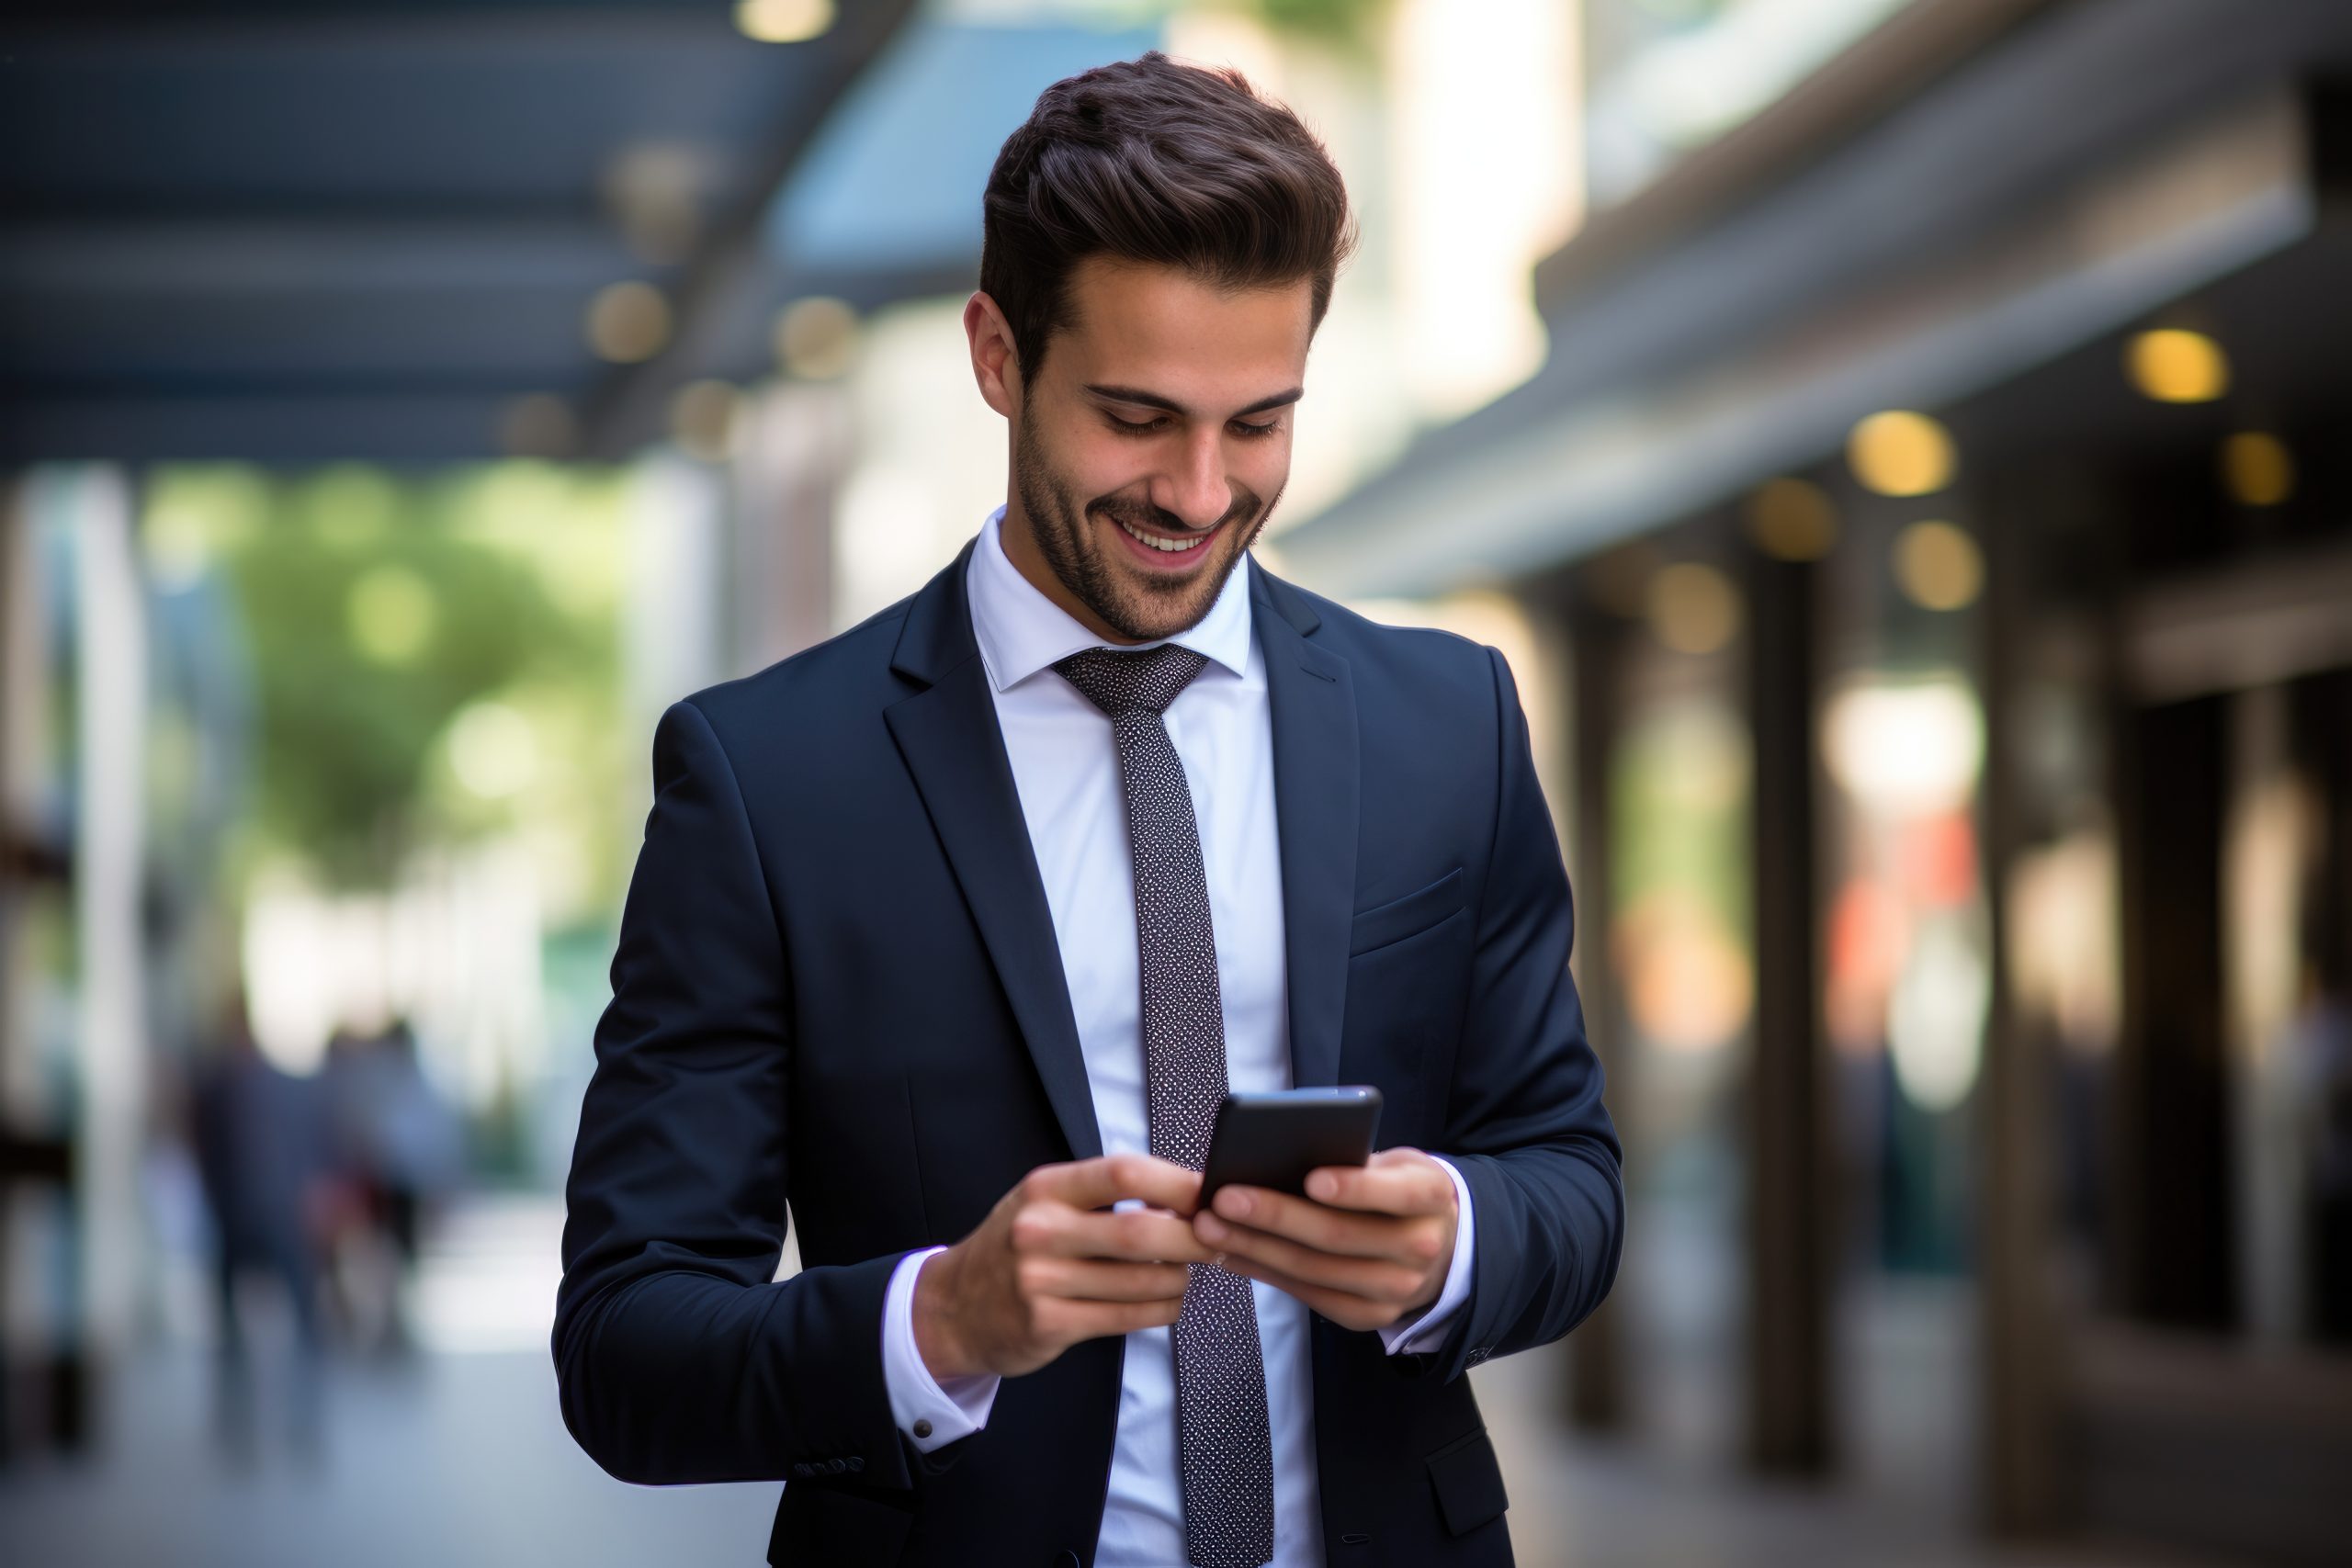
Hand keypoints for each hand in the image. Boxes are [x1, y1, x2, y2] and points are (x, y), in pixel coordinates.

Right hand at [915, 1153, 1215, 1380]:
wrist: (952, 1308)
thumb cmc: (1015, 1248)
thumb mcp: (1044, 1204)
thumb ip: (1101, 1196)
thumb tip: (1184, 1194)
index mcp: (1046, 1188)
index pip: (1124, 1172)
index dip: (1177, 1182)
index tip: (1210, 1192)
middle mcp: (1040, 1230)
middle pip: (1139, 1231)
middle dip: (1193, 1237)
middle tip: (1218, 1240)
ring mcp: (1041, 1280)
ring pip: (1140, 1280)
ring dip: (1180, 1278)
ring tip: (1188, 1273)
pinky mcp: (1049, 1324)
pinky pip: (1127, 1317)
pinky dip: (1161, 1309)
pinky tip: (1167, 1301)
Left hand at [1190, 1147, 1456, 1332]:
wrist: (1438, 1248)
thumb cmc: (1397, 1191)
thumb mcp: (1394, 1164)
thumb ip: (1355, 1160)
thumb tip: (1279, 1157)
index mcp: (1432, 1197)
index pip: (1398, 1193)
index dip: (1356, 1188)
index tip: (1312, 1178)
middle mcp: (1421, 1248)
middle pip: (1341, 1236)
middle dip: (1276, 1217)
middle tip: (1225, 1198)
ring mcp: (1397, 1290)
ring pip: (1316, 1270)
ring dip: (1256, 1248)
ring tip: (1211, 1227)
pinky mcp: (1368, 1317)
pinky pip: (1308, 1296)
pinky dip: (1264, 1272)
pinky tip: (1231, 1253)